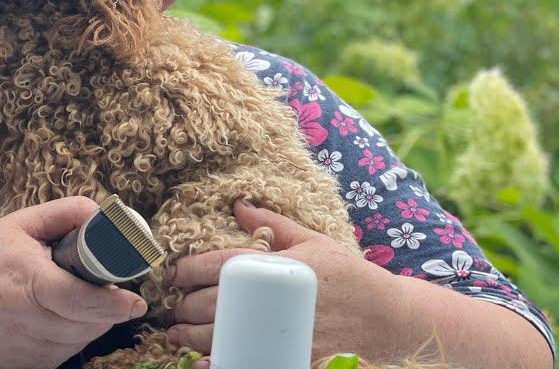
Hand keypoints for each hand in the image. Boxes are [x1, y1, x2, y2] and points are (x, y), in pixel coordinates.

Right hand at [0, 196, 148, 368]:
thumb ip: (68, 213)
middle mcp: (21, 319)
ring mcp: (20, 348)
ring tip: (73, 299)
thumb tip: (106, 216)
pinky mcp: (19, 366)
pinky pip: (63, 355)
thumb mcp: (26, 222)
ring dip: (90, 323)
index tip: (135, 301)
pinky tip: (57, 317)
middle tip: (102, 288)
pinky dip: (71, 338)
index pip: (76, 299)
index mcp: (25, 280)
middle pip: (85, 325)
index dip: (111, 303)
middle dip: (106, 310)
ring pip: (78, 343)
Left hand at [166, 200, 404, 362]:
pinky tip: (203, 359)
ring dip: (189, 336)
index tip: (171, 273)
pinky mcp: (286, 358)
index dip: (186, 269)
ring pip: (219, 337)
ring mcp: (278, 333)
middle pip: (211, 303)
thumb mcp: (313, 242)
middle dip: (183, 305)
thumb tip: (239, 206)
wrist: (387, 319)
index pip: (218, 265)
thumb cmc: (349, 277)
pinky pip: (241, 362)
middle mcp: (273, 300)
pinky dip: (217, 362)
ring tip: (177, 333)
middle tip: (174, 306)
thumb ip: (272, 225)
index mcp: (276, 266)